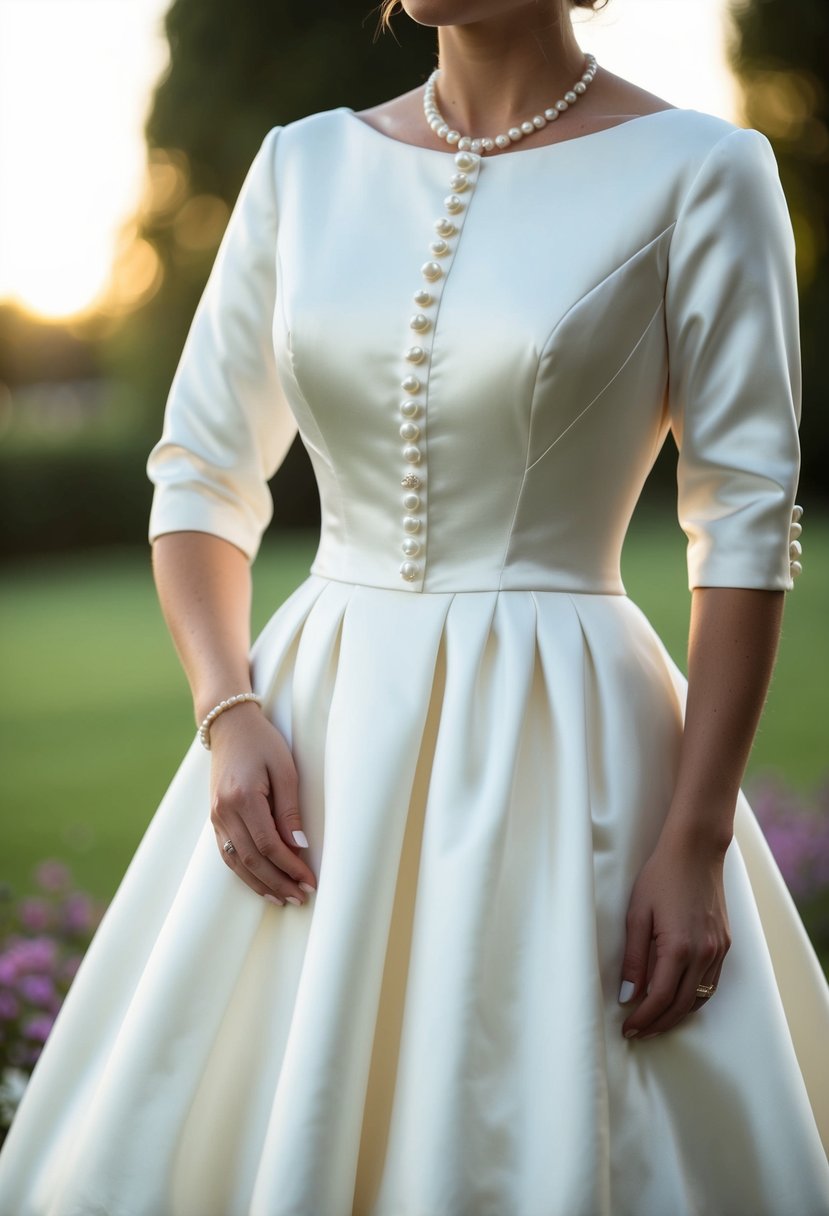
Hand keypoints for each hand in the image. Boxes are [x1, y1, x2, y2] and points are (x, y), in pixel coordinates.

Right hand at [207, 702, 316, 906]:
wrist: (229, 725)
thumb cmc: (262, 742)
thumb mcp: (285, 769)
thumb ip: (290, 810)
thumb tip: (299, 846)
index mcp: (242, 798)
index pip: (268, 845)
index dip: (289, 867)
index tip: (309, 880)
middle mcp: (224, 812)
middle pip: (251, 860)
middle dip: (278, 882)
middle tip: (300, 897)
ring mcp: (216, 817)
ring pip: (236, 863)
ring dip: (260, 884)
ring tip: (283, 899)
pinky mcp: (215, 818)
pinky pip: (227, 853)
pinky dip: (244, 873)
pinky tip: (261, 883)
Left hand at [617, 832, 731, 1038]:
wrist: (695, 851)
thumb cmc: (661, 877)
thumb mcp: (637, 914)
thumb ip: (634, 957)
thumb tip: (628, 994)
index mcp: (679, 948)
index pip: (661, 998)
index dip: (643, 1018)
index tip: (627, 1029)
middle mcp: (704, 954)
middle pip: (682, 1005)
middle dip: (658, 1023)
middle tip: (637, 1032)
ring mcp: (718, 950)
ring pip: (700, 998)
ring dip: (677, 1015)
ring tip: (655, 1022)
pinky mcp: (725, 944)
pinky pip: (711, 983)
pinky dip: (694, 998)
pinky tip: (678, 999)